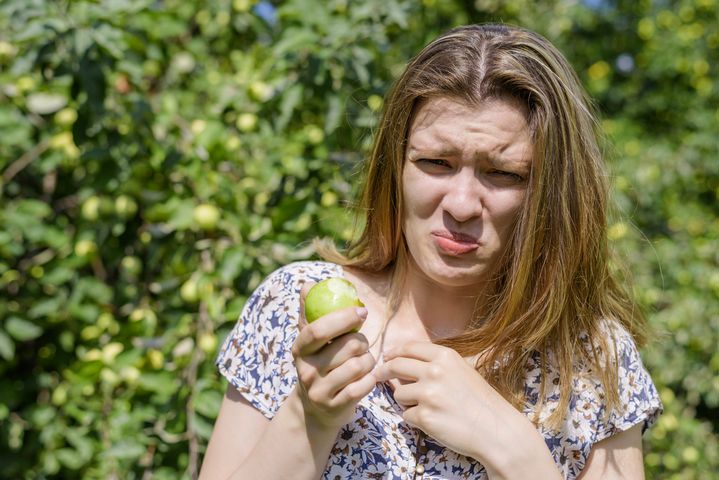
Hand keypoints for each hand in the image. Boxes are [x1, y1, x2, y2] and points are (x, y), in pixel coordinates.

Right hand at [291, 283, 376, 429]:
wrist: (314, 409)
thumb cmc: (318, 363)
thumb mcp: (310, 341)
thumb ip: (310, 311)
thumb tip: (308, 284)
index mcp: (300, 349)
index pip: (317, 329)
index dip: (342, 318)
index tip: (361, 311)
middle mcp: (306, 370)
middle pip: (348, 346)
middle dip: (362, 341)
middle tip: (361, 344)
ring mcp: (319, 391)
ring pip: (359, 365)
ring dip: (368, 360)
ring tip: (363, 362)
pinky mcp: (335, 407)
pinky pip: (364, 386)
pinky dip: (370, 379)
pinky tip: (366, 378)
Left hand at [373, 341, 525, 463]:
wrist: (496, 430)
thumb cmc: (480, 401)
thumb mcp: (462, 370)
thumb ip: (436, 364)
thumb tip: (403, 361)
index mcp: (445, 357)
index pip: (409, 348)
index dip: (394, 352)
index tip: (387, 357)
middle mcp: (434, 371)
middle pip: (395, 366)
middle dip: (384, 371)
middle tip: (378, 375)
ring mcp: (428, 394)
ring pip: (398, 393)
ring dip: (405, 401)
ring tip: (425, 407)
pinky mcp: (424, 416)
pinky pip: (406, 415)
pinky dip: (414, 419)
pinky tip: (432, 421)